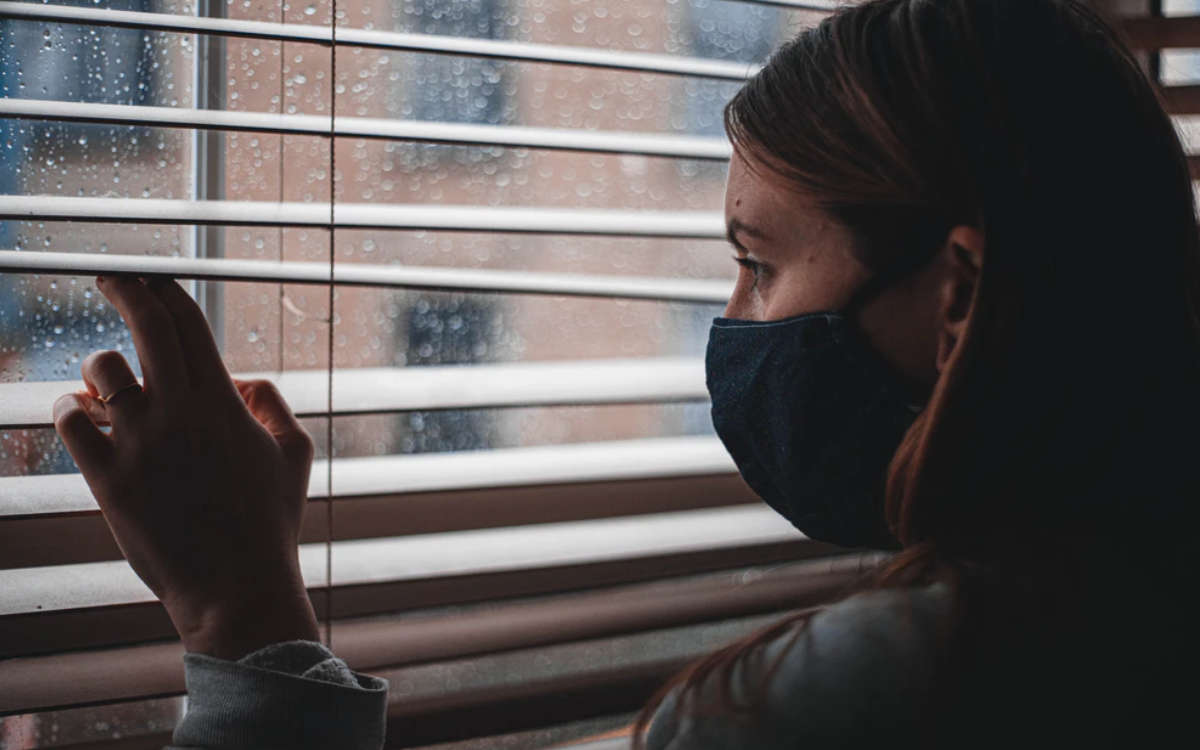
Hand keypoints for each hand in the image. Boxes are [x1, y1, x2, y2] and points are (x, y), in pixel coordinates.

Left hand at [52, 275, 319, 659]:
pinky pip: (70, 421)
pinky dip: (70, 409)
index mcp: (224, 401)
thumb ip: (272, 404)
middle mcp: (180, 411)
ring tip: (101, 382)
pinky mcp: (108, 477)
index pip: (188, 321)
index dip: (164, 289)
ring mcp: (140, 442)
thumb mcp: (294, 454)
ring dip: (98, 367)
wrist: (236, 587)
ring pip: (101, 370)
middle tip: (111, 279)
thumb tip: (241, 379)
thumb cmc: (270, 523)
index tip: (149, 278)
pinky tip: (79, 414)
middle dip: (125, 290)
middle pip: (145, 325)